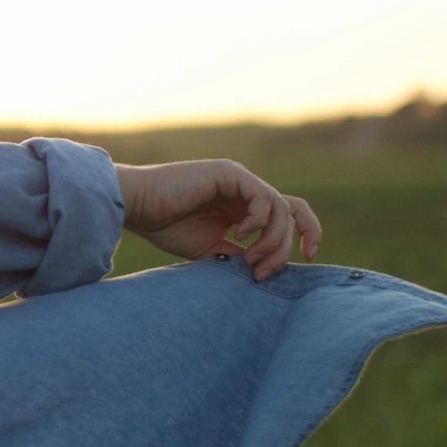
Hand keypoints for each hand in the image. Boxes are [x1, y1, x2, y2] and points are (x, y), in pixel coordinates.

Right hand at [113, 159, 321, 280]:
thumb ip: (241, 255)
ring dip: (272, 240)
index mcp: (243, 207)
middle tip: (264, 272)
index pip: (288, 216)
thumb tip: (267, 271)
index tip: (307, 259)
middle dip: (288, 245)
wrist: (139, 207)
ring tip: (250, 260)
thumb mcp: (212, 250)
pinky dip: (259, 220)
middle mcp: (246, 192)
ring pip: (281, 208)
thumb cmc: (166, 227)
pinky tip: (240, 234)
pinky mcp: (231, 174)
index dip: (305, 234)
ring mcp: (240, 180)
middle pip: (293, 212)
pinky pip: (264, 196)